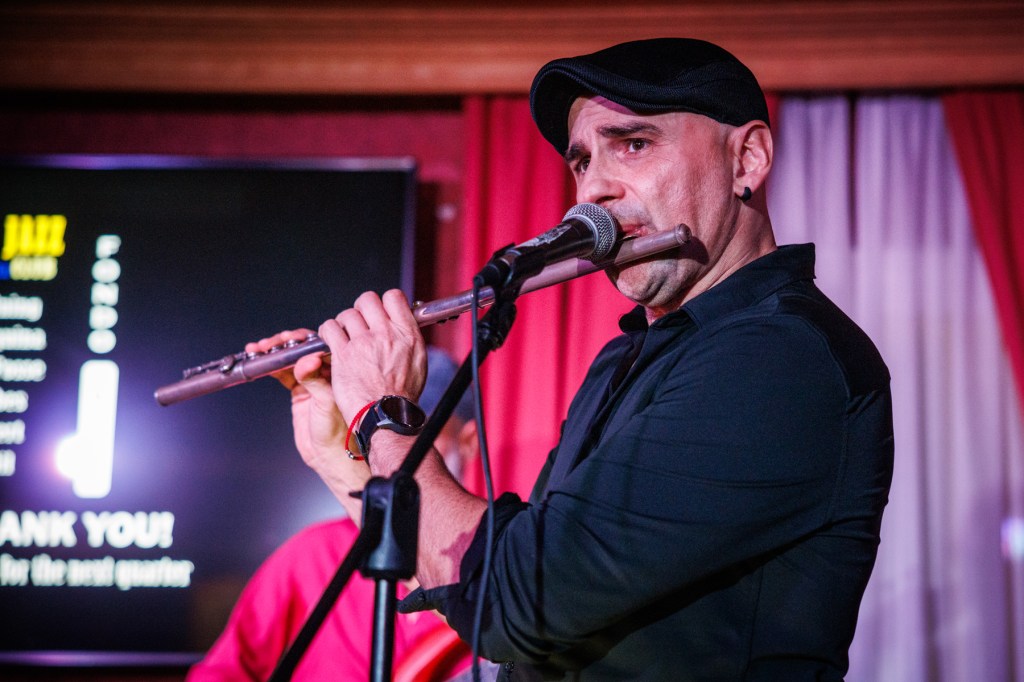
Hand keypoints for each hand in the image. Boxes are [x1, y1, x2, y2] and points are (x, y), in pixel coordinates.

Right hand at [245, 329, 368, 489]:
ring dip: (275, 354)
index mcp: (340, 369)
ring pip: (291, 360)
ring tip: (259, 349)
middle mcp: (327, 372)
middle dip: (285, 344)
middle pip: (303, 349)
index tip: (289, 338)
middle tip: (270, 344)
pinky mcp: (300, 392)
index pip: (320, 346)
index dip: (303, 339)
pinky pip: (284, 374)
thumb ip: (315, 380)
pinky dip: (272, 368)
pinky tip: (261, 362)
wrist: (330, 455)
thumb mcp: (326, 402)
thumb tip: (306, 360)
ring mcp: (312, 382)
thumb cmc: (340, 431)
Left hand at [318, 290, 426, 426]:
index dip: (383, 302)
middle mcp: (386, 334)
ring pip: (347, 314)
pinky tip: (331, 341)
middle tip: (359, 323)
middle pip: (367, 300)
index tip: (379, 312)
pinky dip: (328, 332)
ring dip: (343, 323)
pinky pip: (329, 329)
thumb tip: (401, 325)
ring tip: (344, 336)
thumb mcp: (418, 362)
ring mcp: (363, 343)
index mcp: (407, 334)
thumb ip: (408, 339)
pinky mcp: (343, 355)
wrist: (387, 418)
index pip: (393, 297)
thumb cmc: (402, 396)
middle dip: (361, 309)